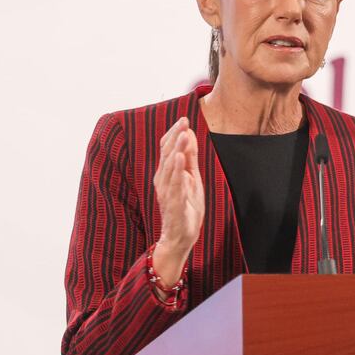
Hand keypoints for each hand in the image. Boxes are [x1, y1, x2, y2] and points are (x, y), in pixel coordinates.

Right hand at [152, 117, 204, 284]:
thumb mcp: (192, 177)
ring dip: (177, 150)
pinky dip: (177, 172)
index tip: (184, 119)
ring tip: (183, 136)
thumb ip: (190, 157)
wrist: (181, 236)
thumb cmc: (185, 206)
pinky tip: (180, 160)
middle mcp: (163, 180)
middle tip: (184, 122)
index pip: (167, 148)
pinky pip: (175, 186)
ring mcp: (167, 192)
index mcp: (166, 173)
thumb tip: (189, 134)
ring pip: (170, 168)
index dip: (174, 133)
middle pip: (167, 154)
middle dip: (176, 137)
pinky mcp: (174, 204)